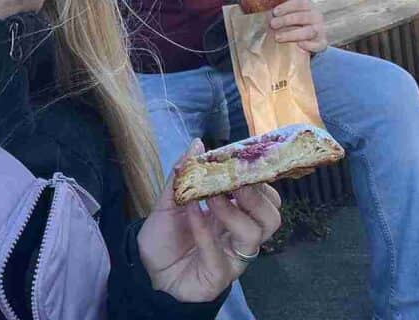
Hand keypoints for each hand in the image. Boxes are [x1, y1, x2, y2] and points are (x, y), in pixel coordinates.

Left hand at [137, 140, 281, 302]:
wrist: (147, 273)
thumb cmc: (165, 238)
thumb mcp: (169, 201)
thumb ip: (184, 175)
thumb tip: (197, 143)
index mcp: (236, 215)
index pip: (265, 197)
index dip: (259, 180)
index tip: (239, 161)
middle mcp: (240, 236)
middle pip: (271, 216)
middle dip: (255, 195)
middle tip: (231, 181)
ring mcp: (232, 257)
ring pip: (254, 234)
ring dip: (233, 211)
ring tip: (210, 198)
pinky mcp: (218, 276)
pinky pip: (219, 252)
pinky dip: (205, 229)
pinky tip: (191, 213)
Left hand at [270, 0, 327, 53]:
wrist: (312, 38)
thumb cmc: (296, 24)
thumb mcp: (291, 15)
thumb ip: (281, 13)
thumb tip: (265, 13)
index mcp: (309, 7)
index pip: (299, 4)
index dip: (286, 7)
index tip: (274, 12)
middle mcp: (316, 17)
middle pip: (302, 17)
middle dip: (286, 20)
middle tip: (272, 24)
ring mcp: (320, 30)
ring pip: (309, 31)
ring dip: (292, 34)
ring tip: (278, 37)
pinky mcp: (322, 43)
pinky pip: (317, 45)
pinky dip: (308, 45)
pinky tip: (299, 45)